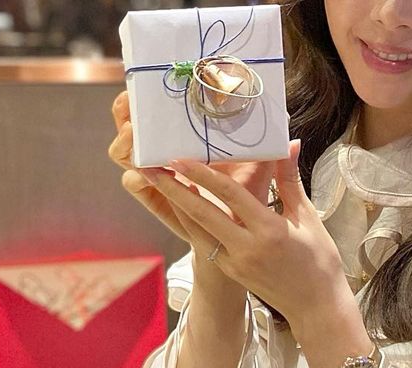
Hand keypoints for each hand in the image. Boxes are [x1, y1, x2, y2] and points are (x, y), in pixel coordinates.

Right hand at [108, 91, 275, 247]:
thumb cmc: (251, 197)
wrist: (243, 238)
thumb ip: (266, 148)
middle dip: (124, 114)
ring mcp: (156, 179)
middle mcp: (164, 157)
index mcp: (185, 140)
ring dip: (126, 143)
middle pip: (130, 130)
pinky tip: (144, 170)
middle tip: (128, 104)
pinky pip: (136, 186)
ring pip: (124, 157)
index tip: (139, 85)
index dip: (141, 99)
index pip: (155, 113)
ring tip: (135, 135)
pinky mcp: (156, 202)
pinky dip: (138, 176)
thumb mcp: (258, 166)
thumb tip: (288, 127)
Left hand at [144, 141, 353, 336]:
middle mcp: (246, 248)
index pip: (229, 196)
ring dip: (175, 204)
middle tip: (150, 167)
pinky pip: (204, 242)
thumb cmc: (319, 261)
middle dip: (173, 188)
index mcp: (268, 230)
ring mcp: (234, 262)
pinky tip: (180, 205)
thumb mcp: (307, 218)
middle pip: (201, 213)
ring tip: (157, 181)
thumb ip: (289, 181)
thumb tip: (287, 144)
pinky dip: (191, 221)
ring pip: (197, 229)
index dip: (202, 175)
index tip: (180, 158)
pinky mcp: (230, 271)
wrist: (315, 307)